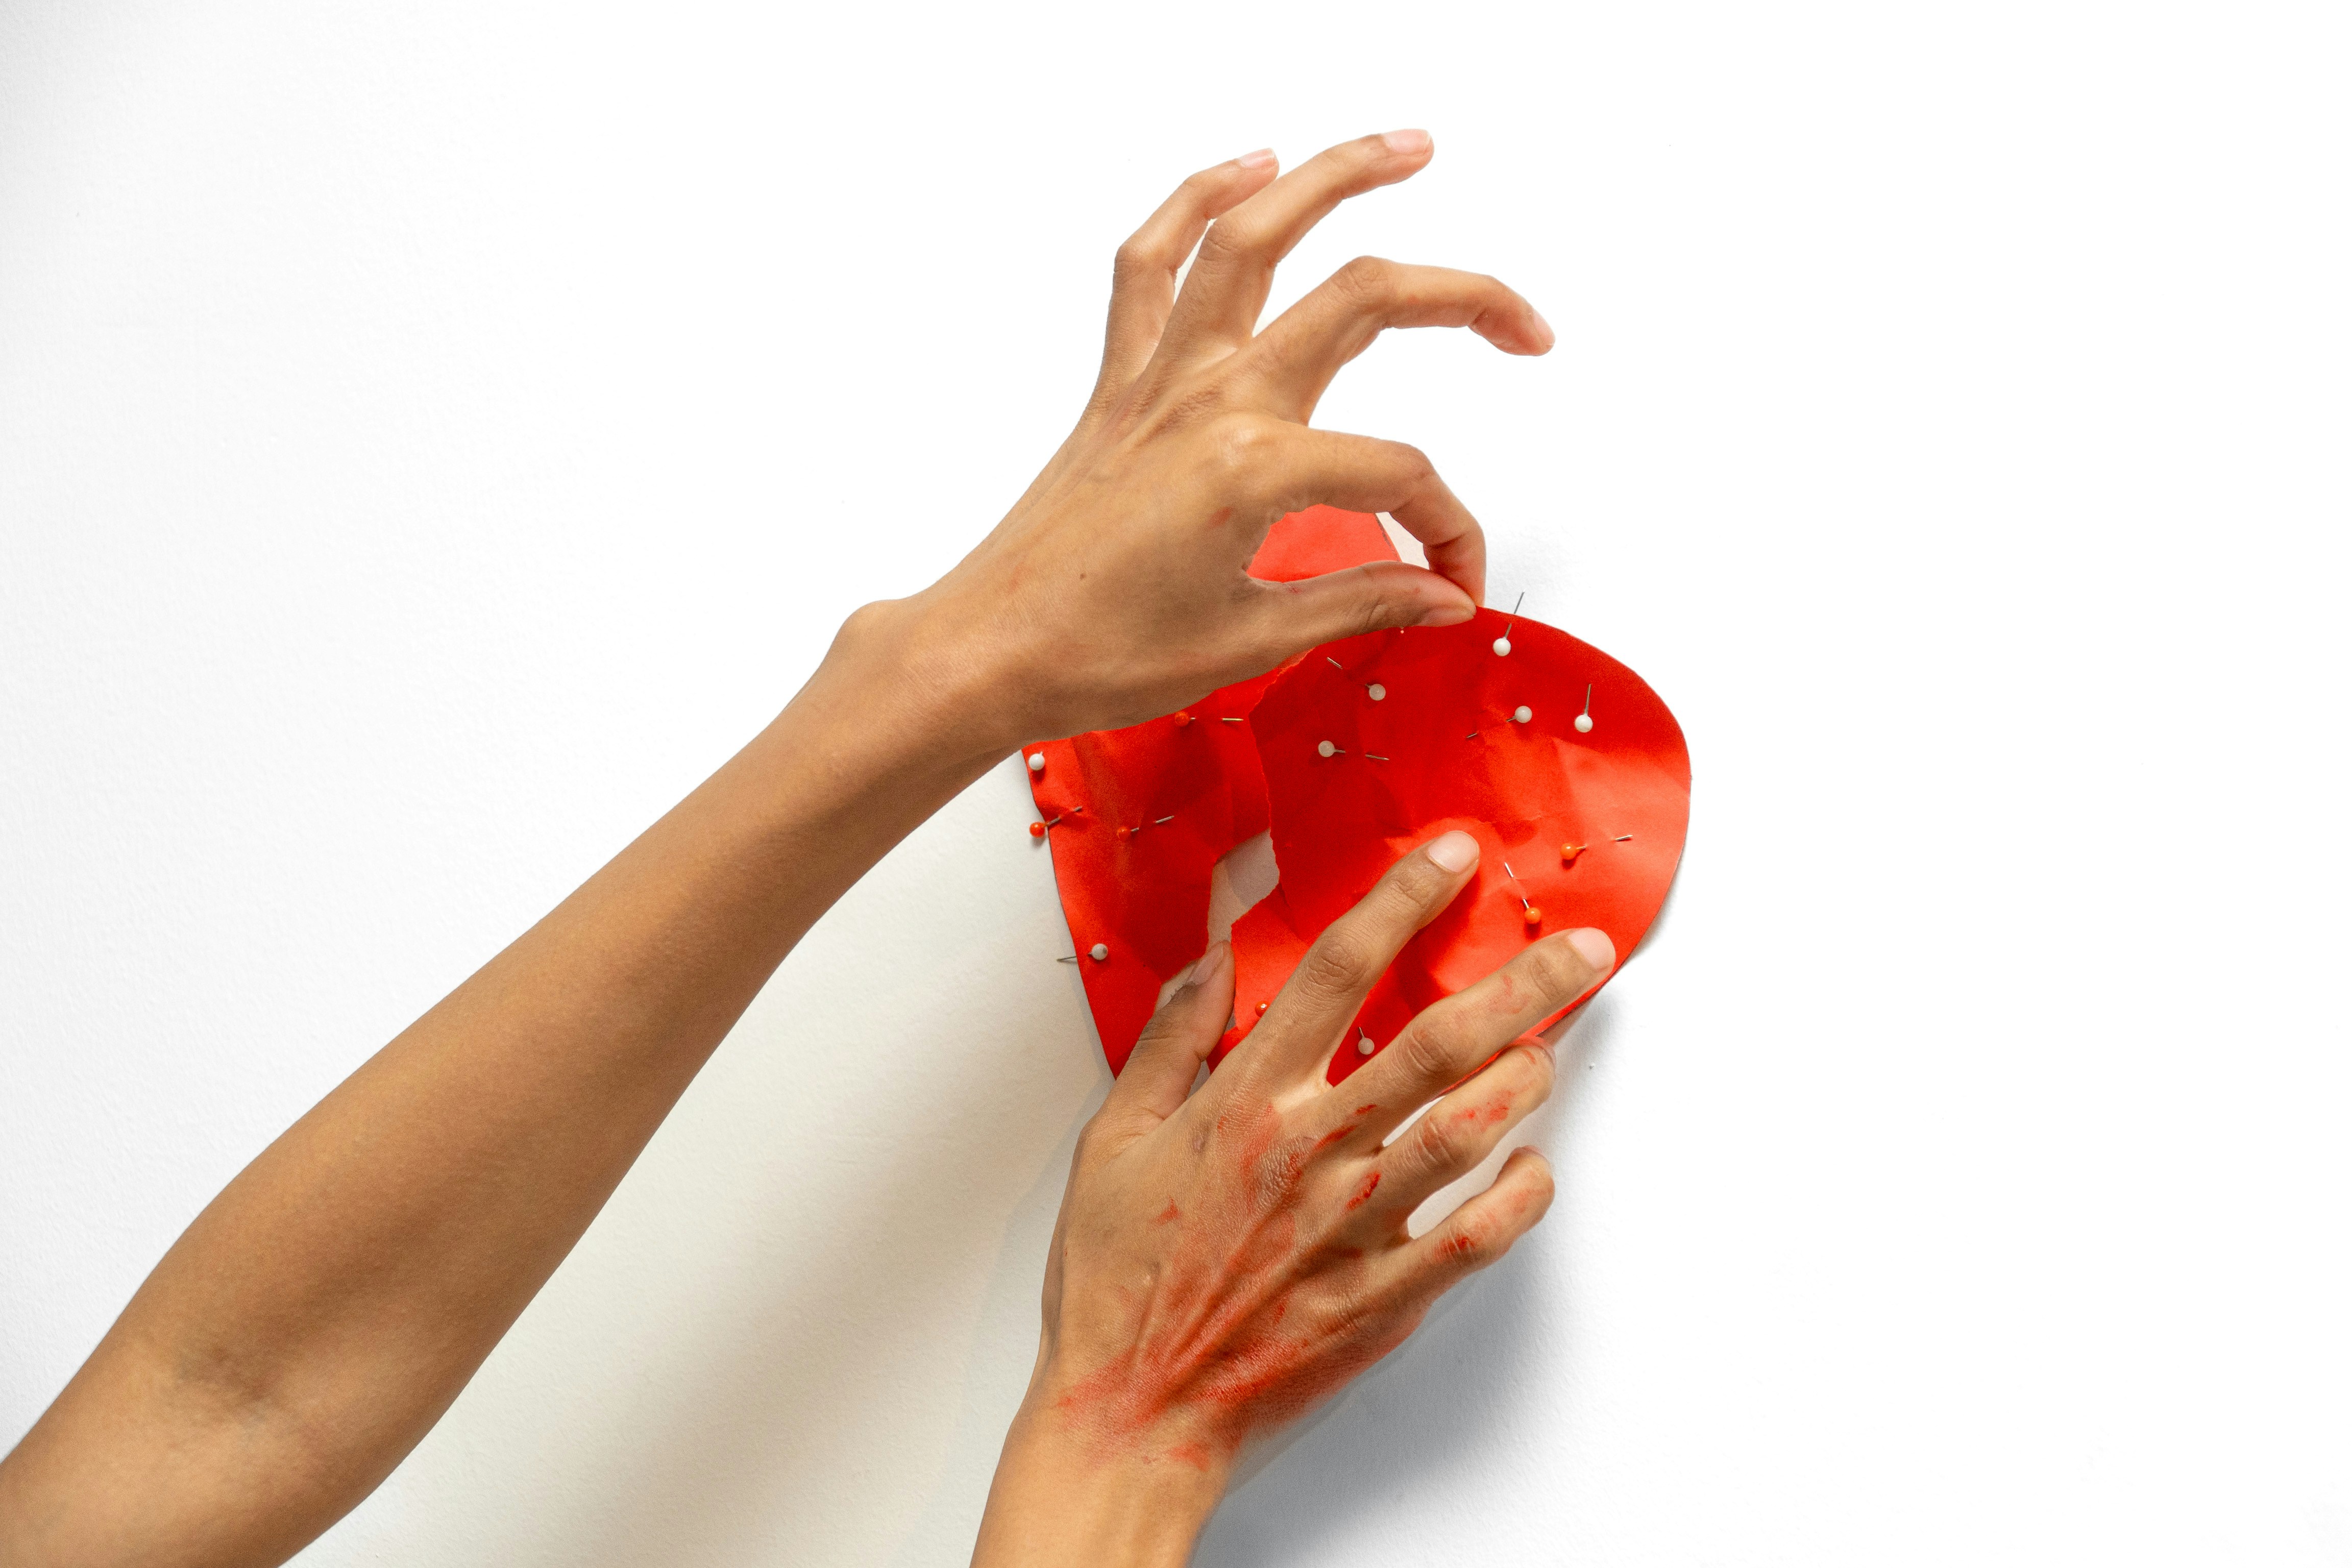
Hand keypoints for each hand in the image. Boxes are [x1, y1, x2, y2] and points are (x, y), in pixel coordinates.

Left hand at [870, 130, 1552, 755]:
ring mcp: (1161, 378)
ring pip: (1253, 236)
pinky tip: (1249, 164)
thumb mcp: (1250, 643)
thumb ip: (1361, 602)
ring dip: (1332, 175)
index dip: (1445, 531)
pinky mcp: (1118, 381)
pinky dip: (1196, 200)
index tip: (1452, 582)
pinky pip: (1150, 262)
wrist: (988, 653)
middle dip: (1463, 298)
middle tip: (1527, 326)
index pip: (1397, 475)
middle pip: (1362, 301)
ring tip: (1408, 148)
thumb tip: (1440, 598)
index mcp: (1253, 469)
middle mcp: (1210, 399)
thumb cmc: (1098, 654)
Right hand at [972, 831, 1613, 1564]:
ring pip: (1471, 1128)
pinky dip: (1522, 1195)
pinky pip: (1480, 1235)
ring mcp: (1355, 1226)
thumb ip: (1171, 1041)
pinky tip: (1533, 1167)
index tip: (1454, 857)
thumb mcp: (1112, 1139)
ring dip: (1529, 1076)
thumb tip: (1214, 958)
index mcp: (1244, 1102)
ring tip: (1554, 1047)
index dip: (1403, 899)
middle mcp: (1311, 1152)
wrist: (1132, 1413)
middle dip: (1521, 980)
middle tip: (1581, 946)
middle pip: (1437, 1038)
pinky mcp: (1384, 1297)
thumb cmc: (1115, 1282)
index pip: (1337, 969)